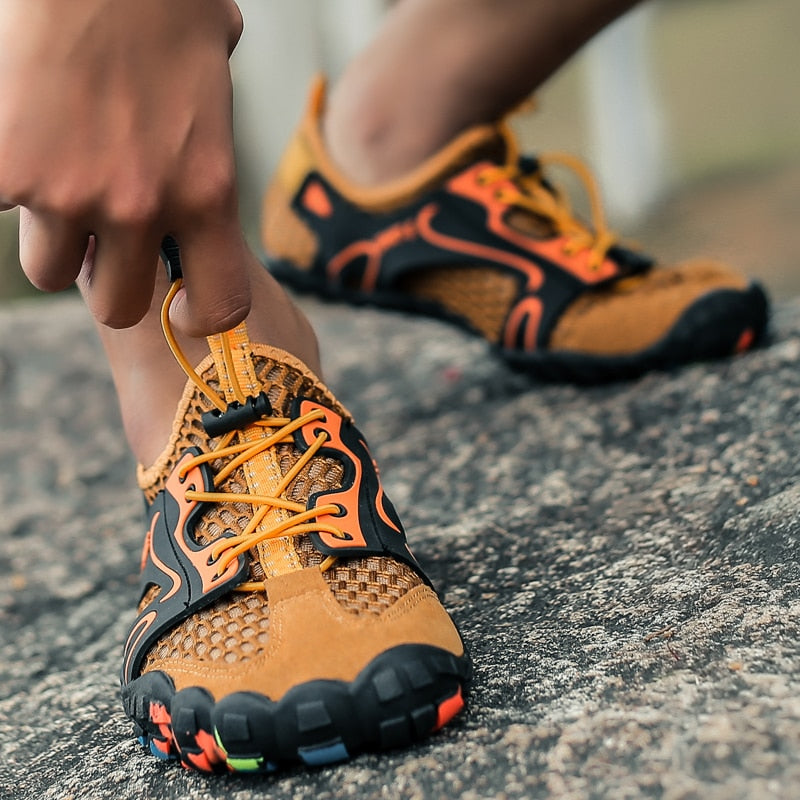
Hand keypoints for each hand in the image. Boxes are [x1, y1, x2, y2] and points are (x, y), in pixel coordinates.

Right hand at [0, 0, 249, 333]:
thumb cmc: (167, 10)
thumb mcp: (215, 98)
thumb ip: (207, 154)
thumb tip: (198, 163)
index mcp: (206, 194)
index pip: (219, 307)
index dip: (198, 316)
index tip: (181, 305)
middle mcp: (143, 206)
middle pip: (117, 306)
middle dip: (109, 279)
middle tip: (102, 236)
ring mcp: (70, 191)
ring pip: (49, 269)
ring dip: (54, 238)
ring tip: (59, 179)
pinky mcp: (6, 168)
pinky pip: (0, 211)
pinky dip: (9, 188)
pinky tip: (22, 143)